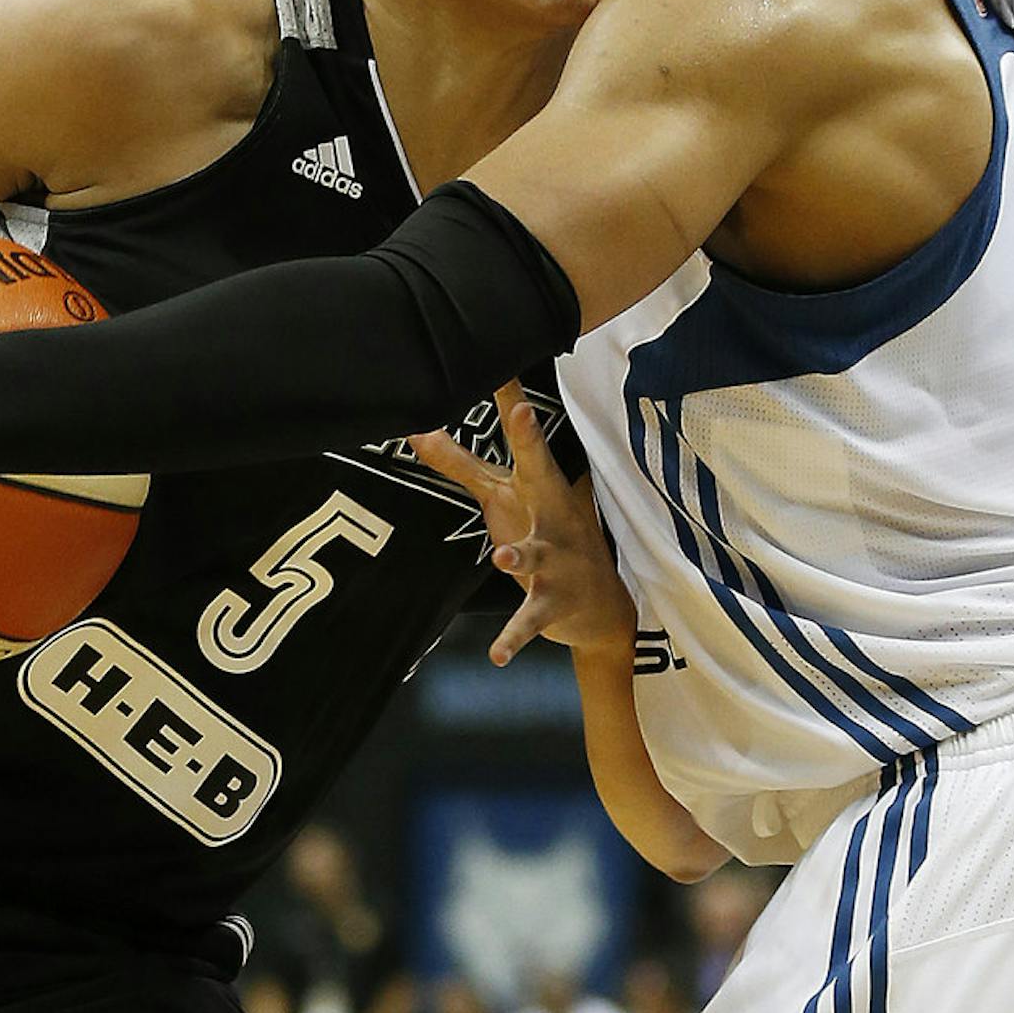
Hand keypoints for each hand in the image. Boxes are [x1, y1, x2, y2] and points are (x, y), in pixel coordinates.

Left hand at [410, 385, 634, 668]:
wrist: (599, 606)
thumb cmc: (546, 535)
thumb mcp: (503, 497)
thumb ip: (459, 466)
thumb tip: (415, 430)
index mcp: (537, 484)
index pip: (520, 434)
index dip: (508, 395)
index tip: (499, 356)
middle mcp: (550, 513)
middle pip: (539, 470)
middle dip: (529, 441)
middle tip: (522, 411)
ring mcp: (555, 558)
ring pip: (533, 551)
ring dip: (518, 553)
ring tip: (501, 555)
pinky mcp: (551, 601)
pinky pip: (528, 619)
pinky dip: (512, 639)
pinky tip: (497, 656)